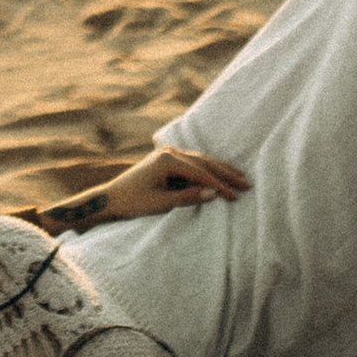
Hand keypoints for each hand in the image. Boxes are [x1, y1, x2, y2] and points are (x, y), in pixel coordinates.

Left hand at [99, 146, 247, 217]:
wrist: (110, 199)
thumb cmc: (133, 202)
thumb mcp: (161, 203)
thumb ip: (188, 197)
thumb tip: (213, 192)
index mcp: (167, 160)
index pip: (201, 173)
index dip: (220, 185)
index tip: (236, 196)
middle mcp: (168, 152)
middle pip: (204, 162)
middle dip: (226, 173)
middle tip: (246, 183)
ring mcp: (167, 154)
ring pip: (200, 159)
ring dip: (219, 168)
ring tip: (239, 176)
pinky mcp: (166, 160)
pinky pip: (192, 162)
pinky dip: (207, 168)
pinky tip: (219, 172)